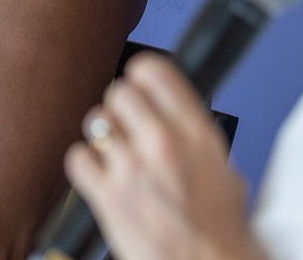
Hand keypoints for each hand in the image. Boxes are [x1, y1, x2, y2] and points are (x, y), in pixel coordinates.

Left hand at [64, 54, 262, 259]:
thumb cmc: (220, 230)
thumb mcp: (224, 169)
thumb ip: (194, 137)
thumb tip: (174, 117)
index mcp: (196, 133)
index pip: (154, 72)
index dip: (141, 73)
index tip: (138, 81)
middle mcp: (162, 144)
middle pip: (119, 92)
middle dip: (121, 107)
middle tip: (128, 124)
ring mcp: (132, 169)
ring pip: (96, 122)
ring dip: (103, 135)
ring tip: (116, 153)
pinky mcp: (107, 196)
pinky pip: (78, 157)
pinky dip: (85, 163)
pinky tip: (100, 173)